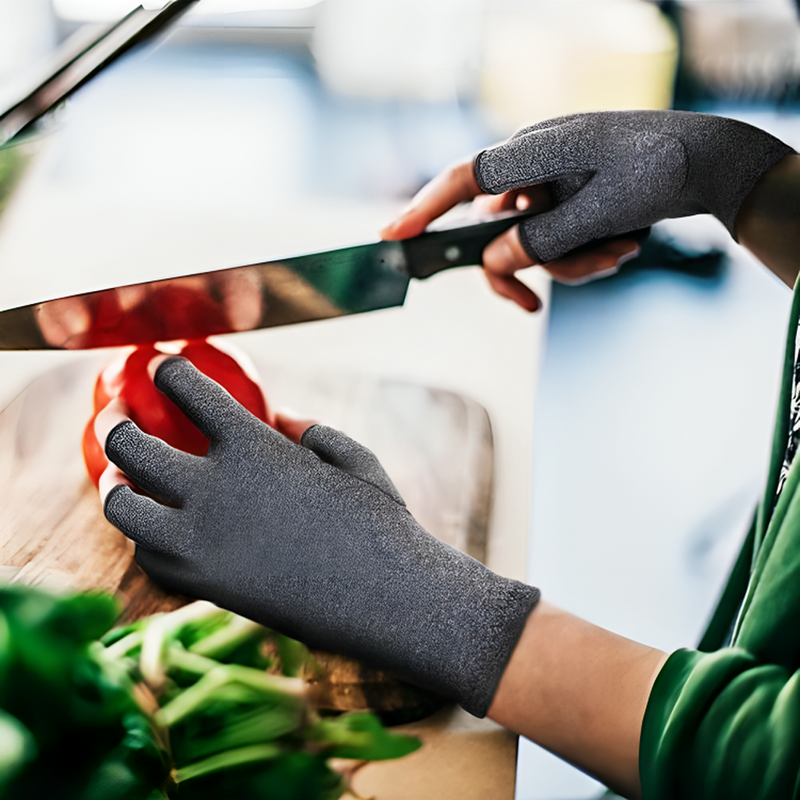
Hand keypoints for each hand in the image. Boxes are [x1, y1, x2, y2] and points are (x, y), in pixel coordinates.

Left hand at [98, 357, 538, 716]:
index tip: (162, 365)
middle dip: (114, 420)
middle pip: (128, 444)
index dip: (166, 368)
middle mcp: (211, 488)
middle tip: (118, 413)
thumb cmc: (379, 522)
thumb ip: (310, 430)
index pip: (184, 387)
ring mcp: (198, 541)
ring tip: (117, 474)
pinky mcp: (200, 585)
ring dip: (113, 483)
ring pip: (120, 505)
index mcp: (250, 445)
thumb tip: (281, 418)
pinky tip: (155, 527)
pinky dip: (146, 537)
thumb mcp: (353, 458)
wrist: (384, 598)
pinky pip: (149, 556)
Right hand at [381, 157, 642, 311]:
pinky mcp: (569, 199)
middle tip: (527, 304)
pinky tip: (623, 246)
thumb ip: (539, 242)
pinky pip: (555, 238)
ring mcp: (552, 184)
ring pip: (531, 241)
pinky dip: (584, 253)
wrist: (714, 161)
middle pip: (495, 227)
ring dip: (571, 262)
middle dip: (522, 267)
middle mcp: (534, 165)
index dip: (424, 208)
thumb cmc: (659, 169)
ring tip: (619, 253)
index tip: (392, 235)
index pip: (464, 180)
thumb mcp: (598, 213)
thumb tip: (493, 263)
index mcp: (534, 149)